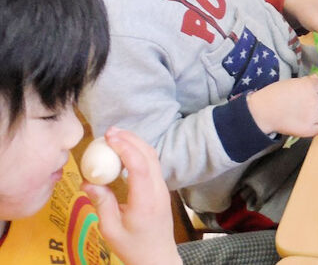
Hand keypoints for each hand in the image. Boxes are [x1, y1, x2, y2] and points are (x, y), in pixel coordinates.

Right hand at [83, 128, 182, 264]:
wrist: (158, 258)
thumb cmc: (134, 247)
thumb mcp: (111, 230)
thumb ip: (101, 204)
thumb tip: (88, 182)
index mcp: (146, 201)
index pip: (140, 166)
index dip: (126, 148)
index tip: (109, 138)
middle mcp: (158, 190)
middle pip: (150, 156)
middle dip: (131, 139)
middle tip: (109, 132)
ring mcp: (163, 189)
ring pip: (154, 158)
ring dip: (136, 144)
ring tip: (115, 137)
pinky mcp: (161, 190)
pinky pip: (153, 165)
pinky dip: (139, 153)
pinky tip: (125, 151)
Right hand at [247, 75, 317, 135]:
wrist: (262, 112)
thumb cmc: (274, 94)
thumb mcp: (292, 83)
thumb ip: (307, 82)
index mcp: (309, 87)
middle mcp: (314, 100)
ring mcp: (312, 116)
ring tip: (311, 113)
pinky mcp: (308, 129)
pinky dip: (314, 126)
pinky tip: (307, 123)